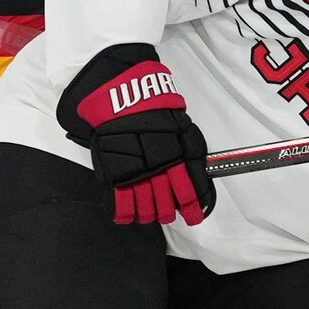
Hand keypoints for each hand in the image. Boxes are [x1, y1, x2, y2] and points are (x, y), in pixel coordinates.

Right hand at [57, 43, 215, 224]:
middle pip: (166, 201)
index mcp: (178, 154)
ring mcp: (135, 171)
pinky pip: (120, 199)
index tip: (194, 216)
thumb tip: (194, 171)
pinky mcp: (114, 171)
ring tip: (148, 216)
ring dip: (148, 214)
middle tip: (166, 214)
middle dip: (167, 212)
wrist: (121, 91)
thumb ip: (187, 148)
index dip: (193, 206)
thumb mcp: (180, 123)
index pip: (189, 188)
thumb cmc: (153, 104)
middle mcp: (158, 167)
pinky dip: (123, 213)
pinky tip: (125, 217)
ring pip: (145, 204)